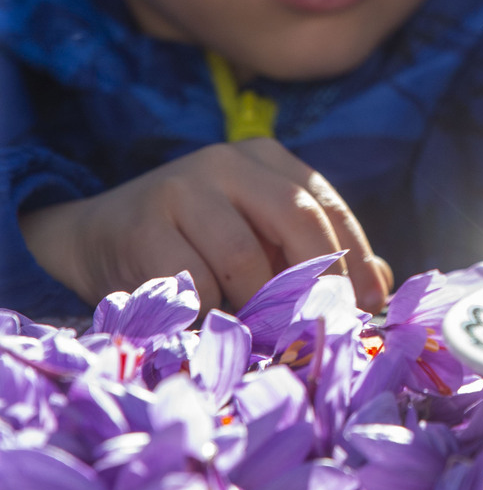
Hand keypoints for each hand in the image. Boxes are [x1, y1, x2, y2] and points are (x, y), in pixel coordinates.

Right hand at [19, 139, 392, 315]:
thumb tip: (383, 285)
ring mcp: (182, 186)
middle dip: (318, 279)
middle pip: (296, 217)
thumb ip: (313, 256)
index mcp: (265, 158)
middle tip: (325, 325)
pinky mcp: (144, 223)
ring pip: (245, 258)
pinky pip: (195, 283)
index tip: (371, 304)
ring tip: (254, 330)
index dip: (356, 256)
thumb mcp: (257, 240)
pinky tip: (203, 319)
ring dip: (255, 305)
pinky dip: (208, 312)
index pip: (326, 204)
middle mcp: (227, 160)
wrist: (93, 236)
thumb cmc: (192, 246)